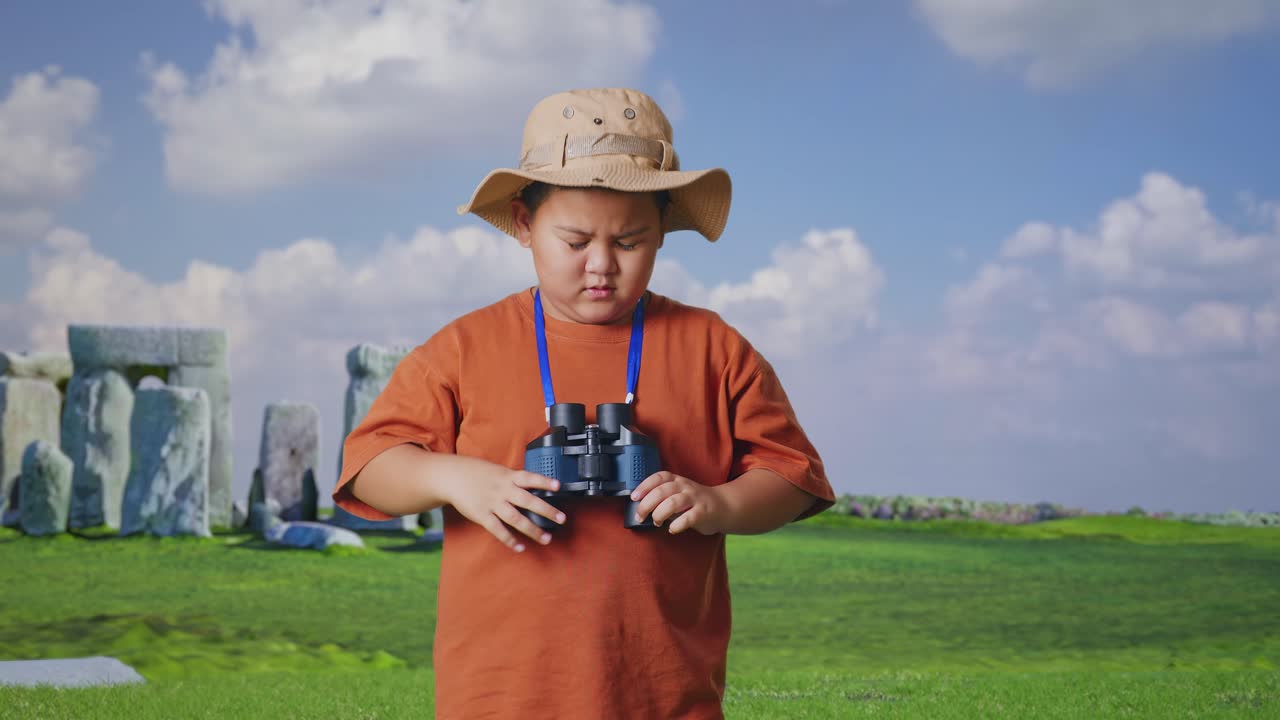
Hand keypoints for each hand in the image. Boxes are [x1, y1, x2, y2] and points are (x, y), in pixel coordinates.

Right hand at [443, 458, 565, 551]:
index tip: (558, 486)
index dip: (544, 481)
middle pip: (527, 501)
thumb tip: (533, 486)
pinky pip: (498, 530)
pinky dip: (509, 540)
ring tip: (546, 538)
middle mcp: (502, 490)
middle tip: (561, 519)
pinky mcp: (482, 515)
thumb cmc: (477, 473)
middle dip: (546, 510)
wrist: (452, 477)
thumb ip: (514, 479)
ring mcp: (492, 503)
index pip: (529, 478)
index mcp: (508, 477)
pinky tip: (520, 547)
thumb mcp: (498, 470)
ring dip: (532, 529)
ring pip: (516, 518)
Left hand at [630, 471, 728, 534]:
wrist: (724, 506)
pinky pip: (688, 518)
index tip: (634, 497)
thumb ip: (663, 498)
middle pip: (662, 492)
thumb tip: (641, 507)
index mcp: (677, 480)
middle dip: (646, 505)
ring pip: (673, 503)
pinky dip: (676, 525)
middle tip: (640, 516)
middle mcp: (685, 487)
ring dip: (659, 514)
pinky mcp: (703, 512)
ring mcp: (695, 499)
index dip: (644, 486)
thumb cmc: (695, 502)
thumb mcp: (679, 493)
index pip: (658, 477)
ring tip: (656, 522)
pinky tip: (672, 529)